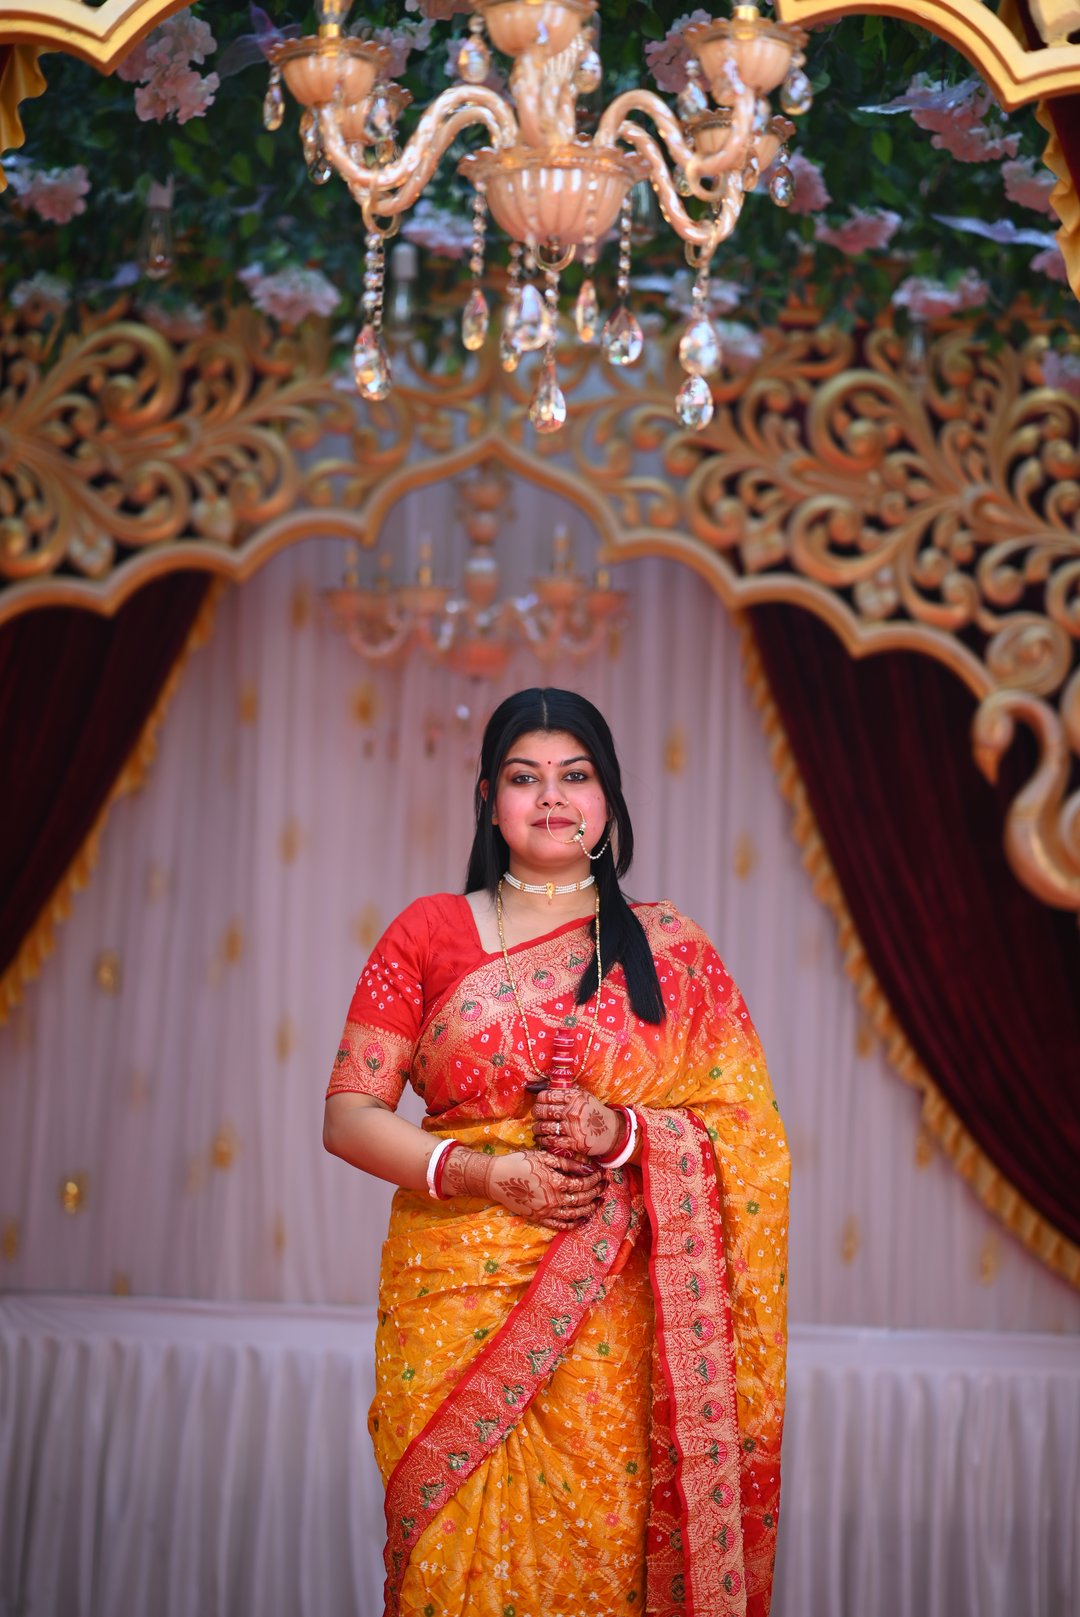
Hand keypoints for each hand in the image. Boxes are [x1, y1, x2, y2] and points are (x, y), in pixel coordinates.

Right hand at [441, 1146, 600, 1230]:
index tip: (602, 1174)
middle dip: (596, 1192)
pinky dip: (574, 1223)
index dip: (595, 1179)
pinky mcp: (539, 1219)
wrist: (496, 1179)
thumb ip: (566, 1163)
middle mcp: (552, 1200)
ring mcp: (546, 1212)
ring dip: (589, 1209)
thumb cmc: (519, 1163)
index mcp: (554, 1182)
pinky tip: (583, 1219)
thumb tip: (587, 1167)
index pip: (582, 1184)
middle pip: (581, 1199)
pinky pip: (561, 1225)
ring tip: (598, 1202)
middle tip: (605, 1186)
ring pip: (574, 1214)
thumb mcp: (542, 1156)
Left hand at [533, 1085, 620, 1158]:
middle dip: (536, 1112)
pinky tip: (541, 1139)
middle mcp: (573, 1111)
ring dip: (537, 1128)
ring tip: (536, 1128)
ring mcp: (573, 1128)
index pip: (548, 1095)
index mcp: (575, 1097)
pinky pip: (552, 1141)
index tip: (539, 1101)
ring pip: (545, 1127)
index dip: (539, 1099)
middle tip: (535, 1114)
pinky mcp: (574, 1143)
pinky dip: (543, 1140)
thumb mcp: (585, 1097)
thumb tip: (547, 1087)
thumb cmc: (595, 1113)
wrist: (612, 1132)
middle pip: (543, 1110)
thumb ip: (568, 1092)